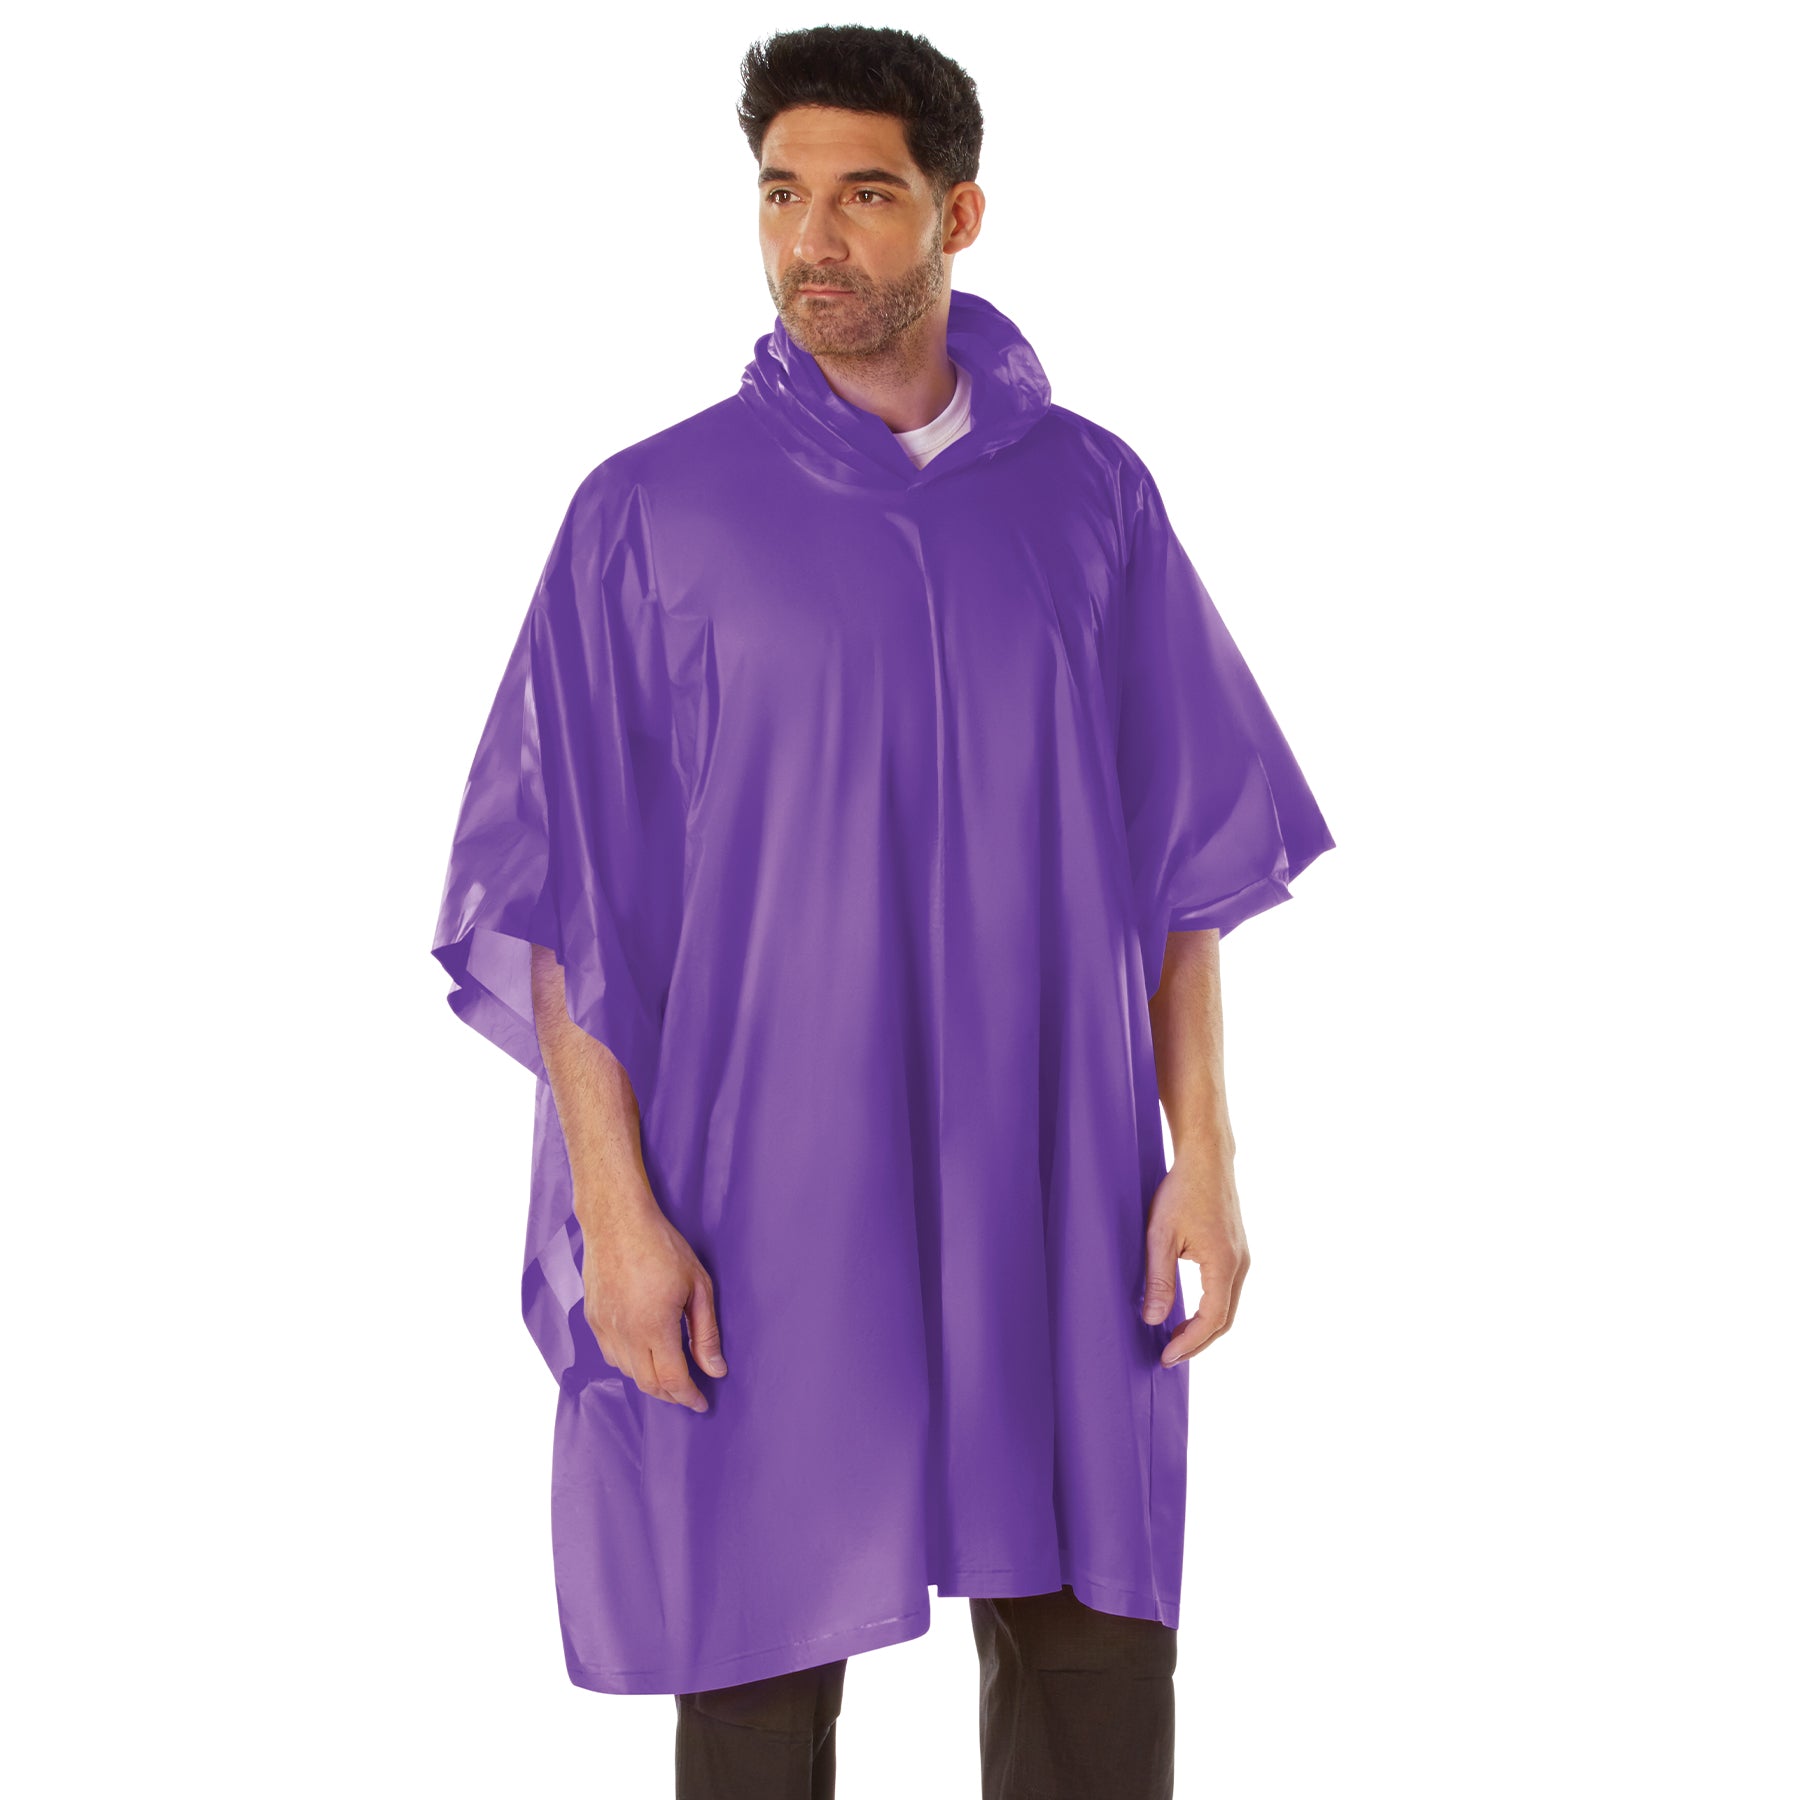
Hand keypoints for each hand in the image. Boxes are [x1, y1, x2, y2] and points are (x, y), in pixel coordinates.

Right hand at [580, 1196, 727, 1411]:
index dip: (689, 1397)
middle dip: (671, 1394)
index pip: (672, 1380)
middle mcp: (625, 1334)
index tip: (702, 1402)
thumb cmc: (662, 1246)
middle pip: (648, 1383)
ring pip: (627, 1372)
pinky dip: (630, 1363)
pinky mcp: (592, 1319)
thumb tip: (715, 1369)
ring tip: (670, 1372)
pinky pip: (611, 1355)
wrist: (617, 1220)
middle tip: (690, 1391)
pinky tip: (644, 1352)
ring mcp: (604, 1328)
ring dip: (650, 1380)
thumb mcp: (697, 1286)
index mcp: (654, 1327)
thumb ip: (706, 1332)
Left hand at [1141, 1147, 1249, 1365]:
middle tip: (1169, 1356)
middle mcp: (1240, 1265)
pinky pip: (1227, 1291)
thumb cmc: (1182, 1191)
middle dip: (1198, 1343)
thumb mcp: (1160, 1236)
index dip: (1189, 1343)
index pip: (1212, 1319)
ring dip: (1204, 1328)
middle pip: (1225, 1320)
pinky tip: (1189, 1313)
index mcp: (1224, 1264)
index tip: (1166, 1357)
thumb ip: (1158, 1280)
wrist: (1206, 1160)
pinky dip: (1211, 1310)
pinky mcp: (1237, 1251)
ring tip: (1175, 1340)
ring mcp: (1242, 1258)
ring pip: (1228, 1307)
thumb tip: (1153, 1320)